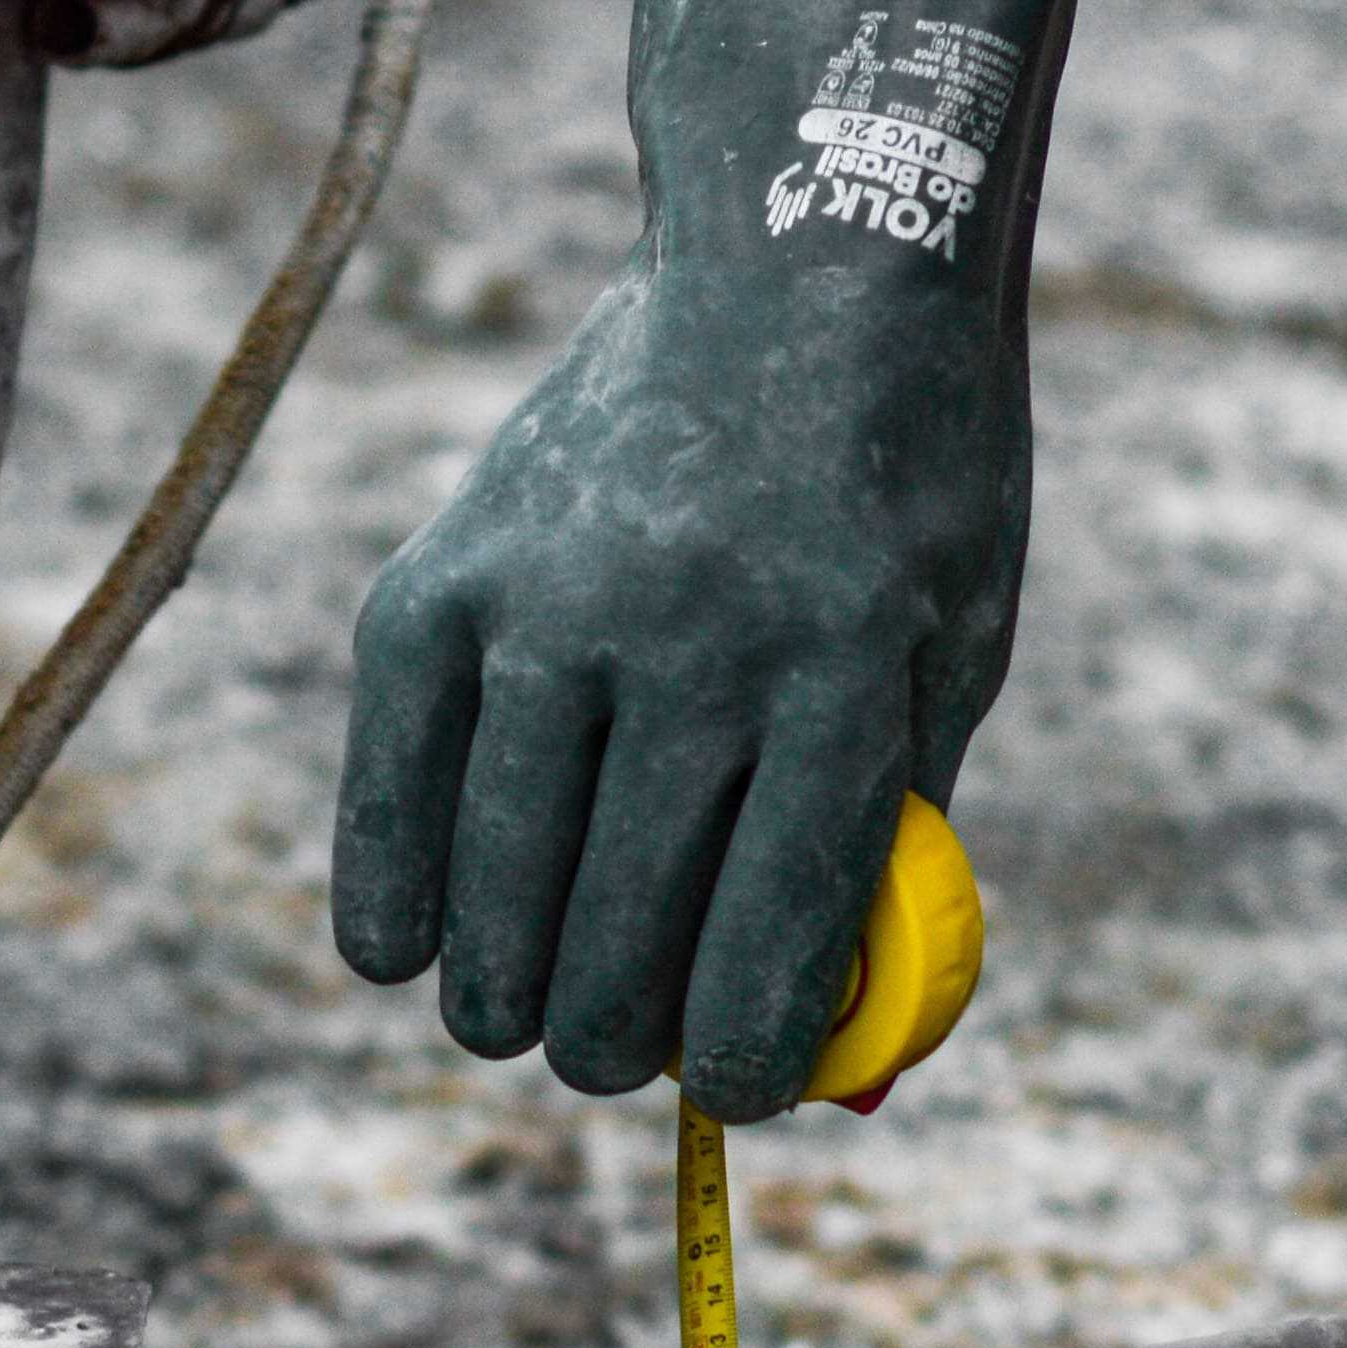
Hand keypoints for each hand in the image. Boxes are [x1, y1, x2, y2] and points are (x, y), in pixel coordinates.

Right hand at [333, 0, 1077, 1115]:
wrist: (804, 257)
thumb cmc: (906, 486)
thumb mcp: (955, 651)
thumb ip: (892, 838)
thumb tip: (830, 1055)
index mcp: (845, 673)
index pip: (770, 936)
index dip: (745, 1059)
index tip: (731, 1090)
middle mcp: (693, 641)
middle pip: (619, 938)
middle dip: (614, 1043)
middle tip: (614, 1050)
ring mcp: (555, 603)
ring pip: (501, 891)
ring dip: (506, 997)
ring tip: (526, 1022)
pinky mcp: (448, 573)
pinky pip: (391, 784)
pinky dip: (392, 893)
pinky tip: (405, 954)